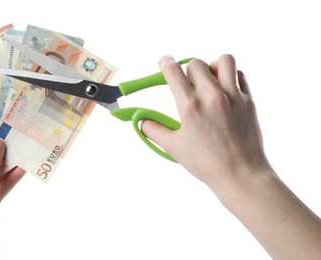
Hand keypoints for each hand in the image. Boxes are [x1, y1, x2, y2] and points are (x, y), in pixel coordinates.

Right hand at [142, 55, 320, 258]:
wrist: (241, 174)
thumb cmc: (206, 163)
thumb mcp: (173, 147)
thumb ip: (153, 130)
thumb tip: (140, 120)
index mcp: (190, 106)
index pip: (173, 70)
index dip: (165, 63)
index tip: (164, 63)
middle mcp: (212, 96)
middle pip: (195, 63)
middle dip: (186, 69)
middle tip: (186, 83)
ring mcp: (233, 96)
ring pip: (223, 60)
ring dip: (212, 66)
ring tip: (209, 80)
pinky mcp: (248, 100)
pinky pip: (239, 75)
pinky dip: (230, 77)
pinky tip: (224, 92)